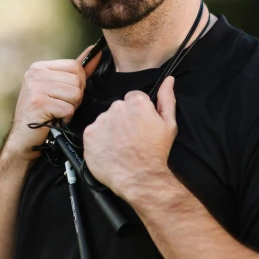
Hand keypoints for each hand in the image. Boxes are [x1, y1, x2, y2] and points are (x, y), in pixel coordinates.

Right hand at [5, 45, 101, 159]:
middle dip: (75, 97)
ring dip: (71, 108)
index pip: (75, 66)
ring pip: (75, 94)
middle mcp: (35, 74)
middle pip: (77, 80)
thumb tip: (95, 51)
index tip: (65, 95)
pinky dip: (65, 118)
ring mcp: (35, 87)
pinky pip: (69, 108)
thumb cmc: (44, 114)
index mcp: (39, 67)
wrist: (24, 140)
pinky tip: (53, 120)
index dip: (78, 83)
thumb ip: (77, 71)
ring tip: (56, 113)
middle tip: (59, 106)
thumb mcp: (58, 88)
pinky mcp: (39, 103)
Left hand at [82, 76, 176, 199]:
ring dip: (110, 130)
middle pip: (117, 108)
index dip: (137, 113)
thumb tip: (168, 80)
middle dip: (122, 119)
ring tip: (120, 146)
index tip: (139, 126)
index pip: (132, 98)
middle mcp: (116, 107)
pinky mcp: (89, 134)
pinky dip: (99, 140)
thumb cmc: (156, 153)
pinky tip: (109, 150)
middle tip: (130, 138)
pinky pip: (93, 132)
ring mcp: (101, 121)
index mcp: (136, 102)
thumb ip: (166, 98)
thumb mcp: (169, 124)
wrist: (140, 178)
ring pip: (104, 120)